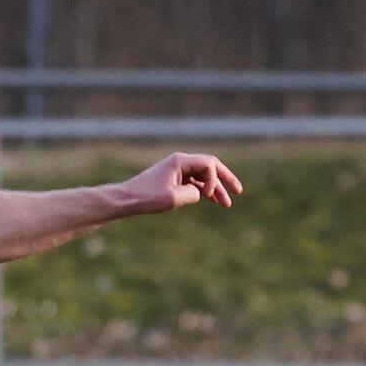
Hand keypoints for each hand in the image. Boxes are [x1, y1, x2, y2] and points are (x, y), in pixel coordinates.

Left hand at [120, 153, 241, 212]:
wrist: (126, 199)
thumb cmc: (146, 198)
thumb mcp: (174, 198)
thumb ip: (194, 194)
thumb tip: (201, 193)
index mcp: (180, 161)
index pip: (208, 164)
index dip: (214, 180)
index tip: (207, 196)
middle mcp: (180, 162)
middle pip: (210, 167)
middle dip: (225, 179)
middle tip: (239, 191)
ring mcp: (177, 170)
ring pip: (202, 177)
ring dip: (215, 189)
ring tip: (226, 204)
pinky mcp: (173, 179)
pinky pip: (194, 183)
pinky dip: (203, 191)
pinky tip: (212, 200)